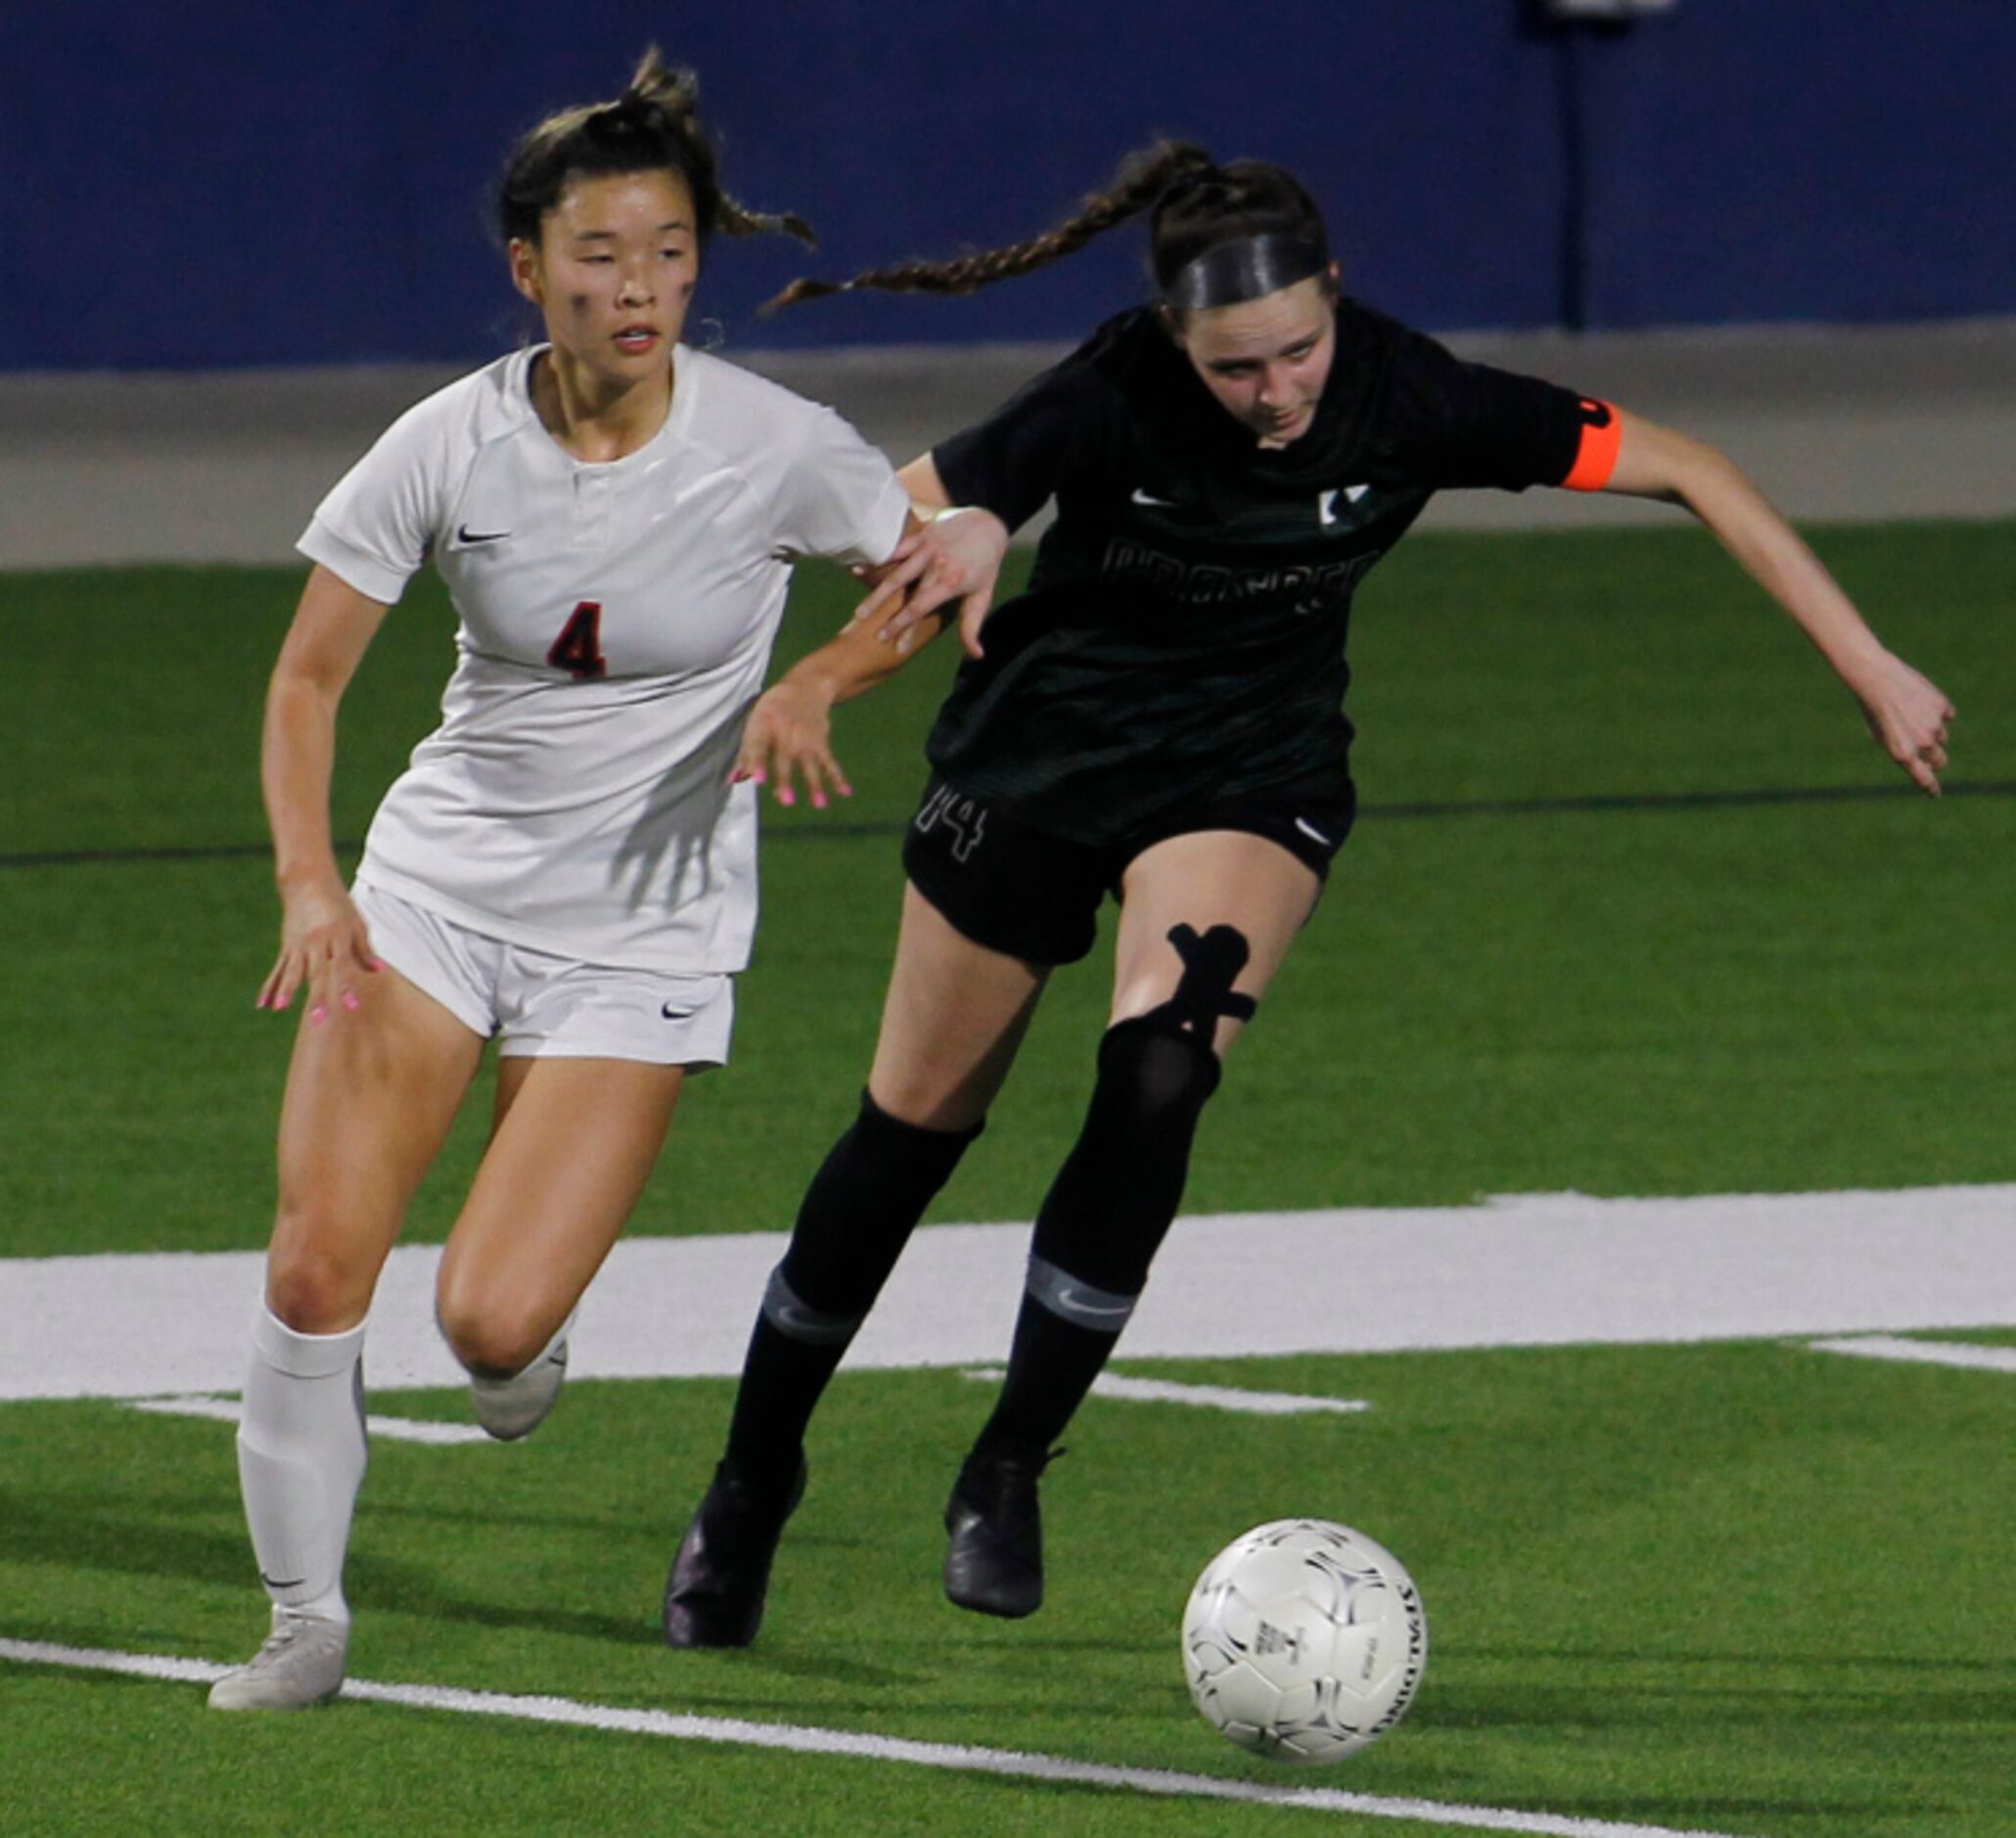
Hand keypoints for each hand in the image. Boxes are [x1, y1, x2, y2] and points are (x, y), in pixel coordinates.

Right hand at [259, 879, 380, 1020]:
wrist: (308, 882)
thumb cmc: (339, 905)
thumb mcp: (357, 925)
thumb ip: (365, 951)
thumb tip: (379, 971)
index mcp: (338, 936)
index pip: (344, 966)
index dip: (347, 987)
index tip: (352, 1007)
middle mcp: (317, 941)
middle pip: (317, 972)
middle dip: (317, 996)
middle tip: (319, 1018)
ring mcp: (298, 944)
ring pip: (291, 971)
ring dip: (286, 990)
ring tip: (280, 1008)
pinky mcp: (286, 946)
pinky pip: (277, 969)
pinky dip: (270, 986)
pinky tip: (263, 1005)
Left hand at [730, 678, 849, 809]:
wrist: (806, 687)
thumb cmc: (773, 710)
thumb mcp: (756, 723)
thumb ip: (746, 754)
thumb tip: (733, 780)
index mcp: (764, 724)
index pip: (758, 744)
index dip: (756, 762)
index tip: (757, 780)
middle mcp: (785, 730)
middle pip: (785, 758)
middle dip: (786, 780)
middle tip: (786, 801)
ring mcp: (806, 737)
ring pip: (810, 763)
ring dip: (815, 784)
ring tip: (819, 805)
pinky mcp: (821, 741)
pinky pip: (829, 761)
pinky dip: (837, 777)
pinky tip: (845, 792)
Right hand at [853, 508, 1008, 658]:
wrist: (988, 525)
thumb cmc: (985, 566)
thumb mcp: (982, 596)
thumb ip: (973, 627)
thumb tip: (975, 657)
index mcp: (951, 582)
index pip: (922, 609)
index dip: (908, 629)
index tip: (896, 647)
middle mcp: (936, 565)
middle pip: (905, 595)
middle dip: (888, 617)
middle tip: (872, 634)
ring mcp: (926, 549)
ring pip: (895, 574)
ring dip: (876, 594)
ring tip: (860, 613)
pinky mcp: (920, 536)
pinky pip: (895, 550)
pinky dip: (877, 562)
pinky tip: (856, 572)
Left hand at [1847, 650, 1955, 795]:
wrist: (1875, 679)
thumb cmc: (1874, 710)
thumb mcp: (1881, 736)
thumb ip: (1902, 750)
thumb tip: (1923, 762)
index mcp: (1902, 753)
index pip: (1924, 779)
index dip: (1931, 788)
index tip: (1935, 794)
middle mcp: (1921, 743)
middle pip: (1940, 760)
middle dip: (1935, 759)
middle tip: (1928, 752)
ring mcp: (1934, 725)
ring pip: (1942, 736)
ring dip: (1932, 731)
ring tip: (1912, 716)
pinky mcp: (1942, 707)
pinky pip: (1946, 715)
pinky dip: (1937, 712)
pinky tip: (1920, 701)